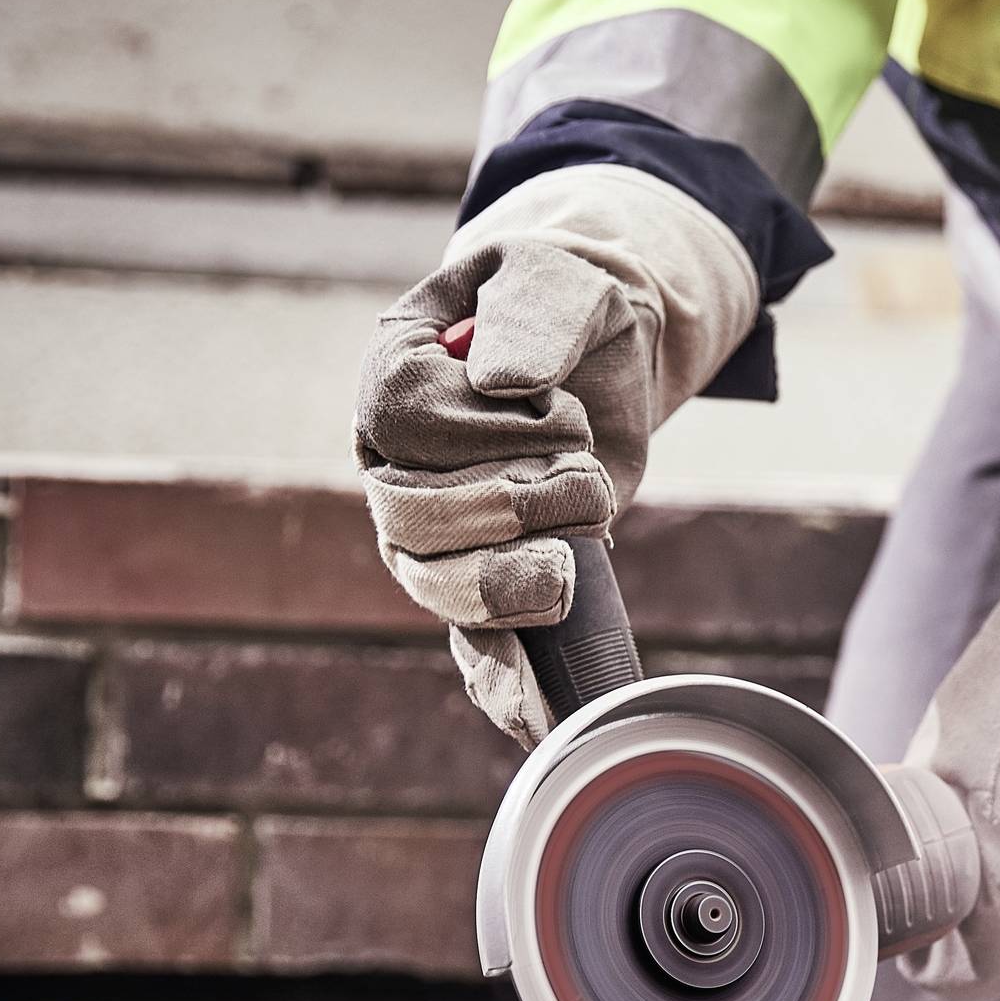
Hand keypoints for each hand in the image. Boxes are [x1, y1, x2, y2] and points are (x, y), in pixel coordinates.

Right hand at [355, 164, 757, 742]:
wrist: (605, 346)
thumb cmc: (573, 302)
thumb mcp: (565, 280)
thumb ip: (536, 314)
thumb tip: (504, 382)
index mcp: (394, 373)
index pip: (404, 418)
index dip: (484, 428)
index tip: (556, 406)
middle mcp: (394, 458)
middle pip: (412, 517)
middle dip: (508, 509)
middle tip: (586, 480)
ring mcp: (434, 528)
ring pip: (435, 586)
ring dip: (510, 582)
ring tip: (571, 564)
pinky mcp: (488, 575)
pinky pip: (475, 645)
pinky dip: (505, 681)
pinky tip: (539, 720)